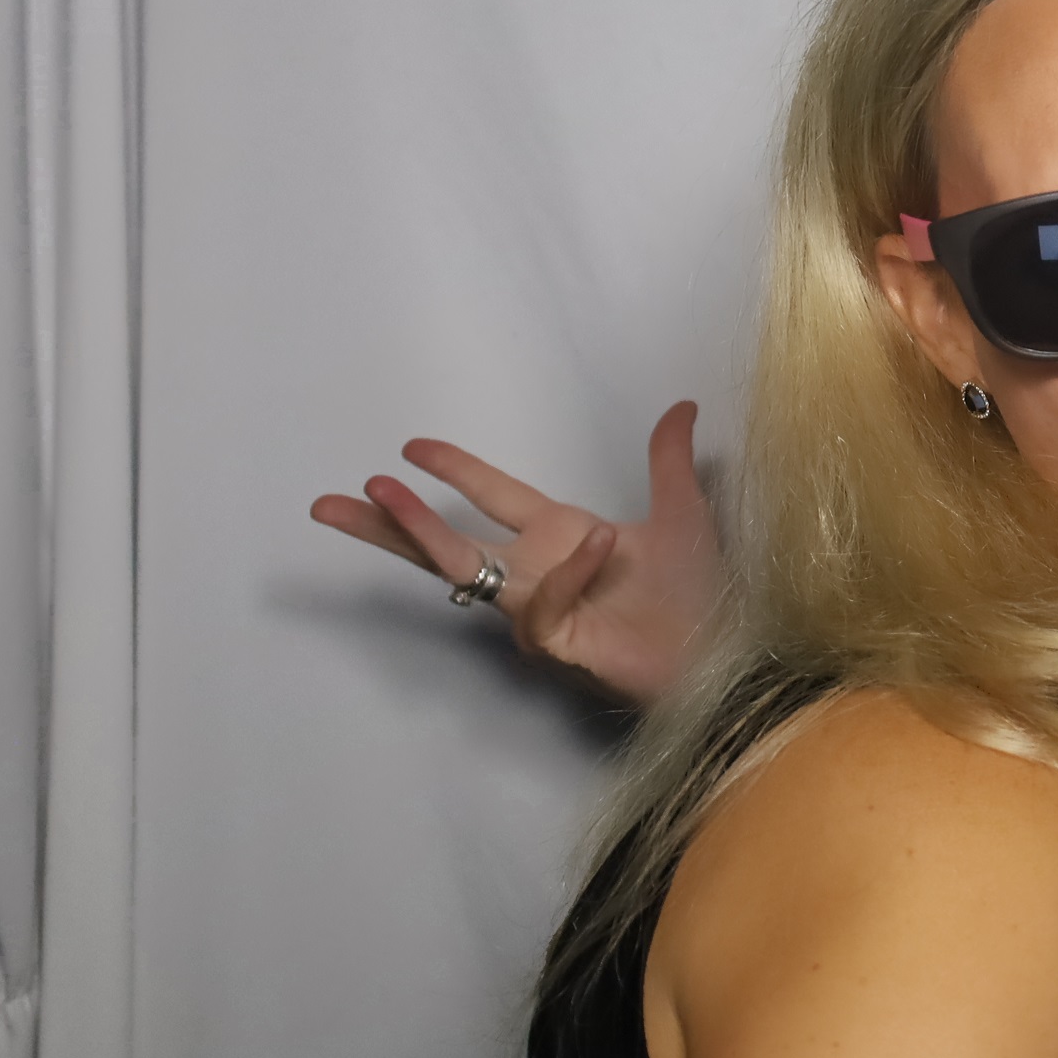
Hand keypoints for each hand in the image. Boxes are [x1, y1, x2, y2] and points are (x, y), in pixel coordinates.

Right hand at [312, 400, 721, 706]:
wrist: (724, 652)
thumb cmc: (697, 593)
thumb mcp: (683, 512)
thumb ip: (670, 460)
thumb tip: (683, 405)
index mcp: (556, 535)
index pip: (491, 495)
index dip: (454, 470)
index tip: (409, 448)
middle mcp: (534, 571)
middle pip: (441, 544)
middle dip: (386, 523)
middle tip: (333, 501)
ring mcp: (537, 610)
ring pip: (462, 570)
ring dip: (424, 530)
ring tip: (387, 492)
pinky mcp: (555, 644)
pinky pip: (540, 604)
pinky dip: (568, 571)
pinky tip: (603, 541)